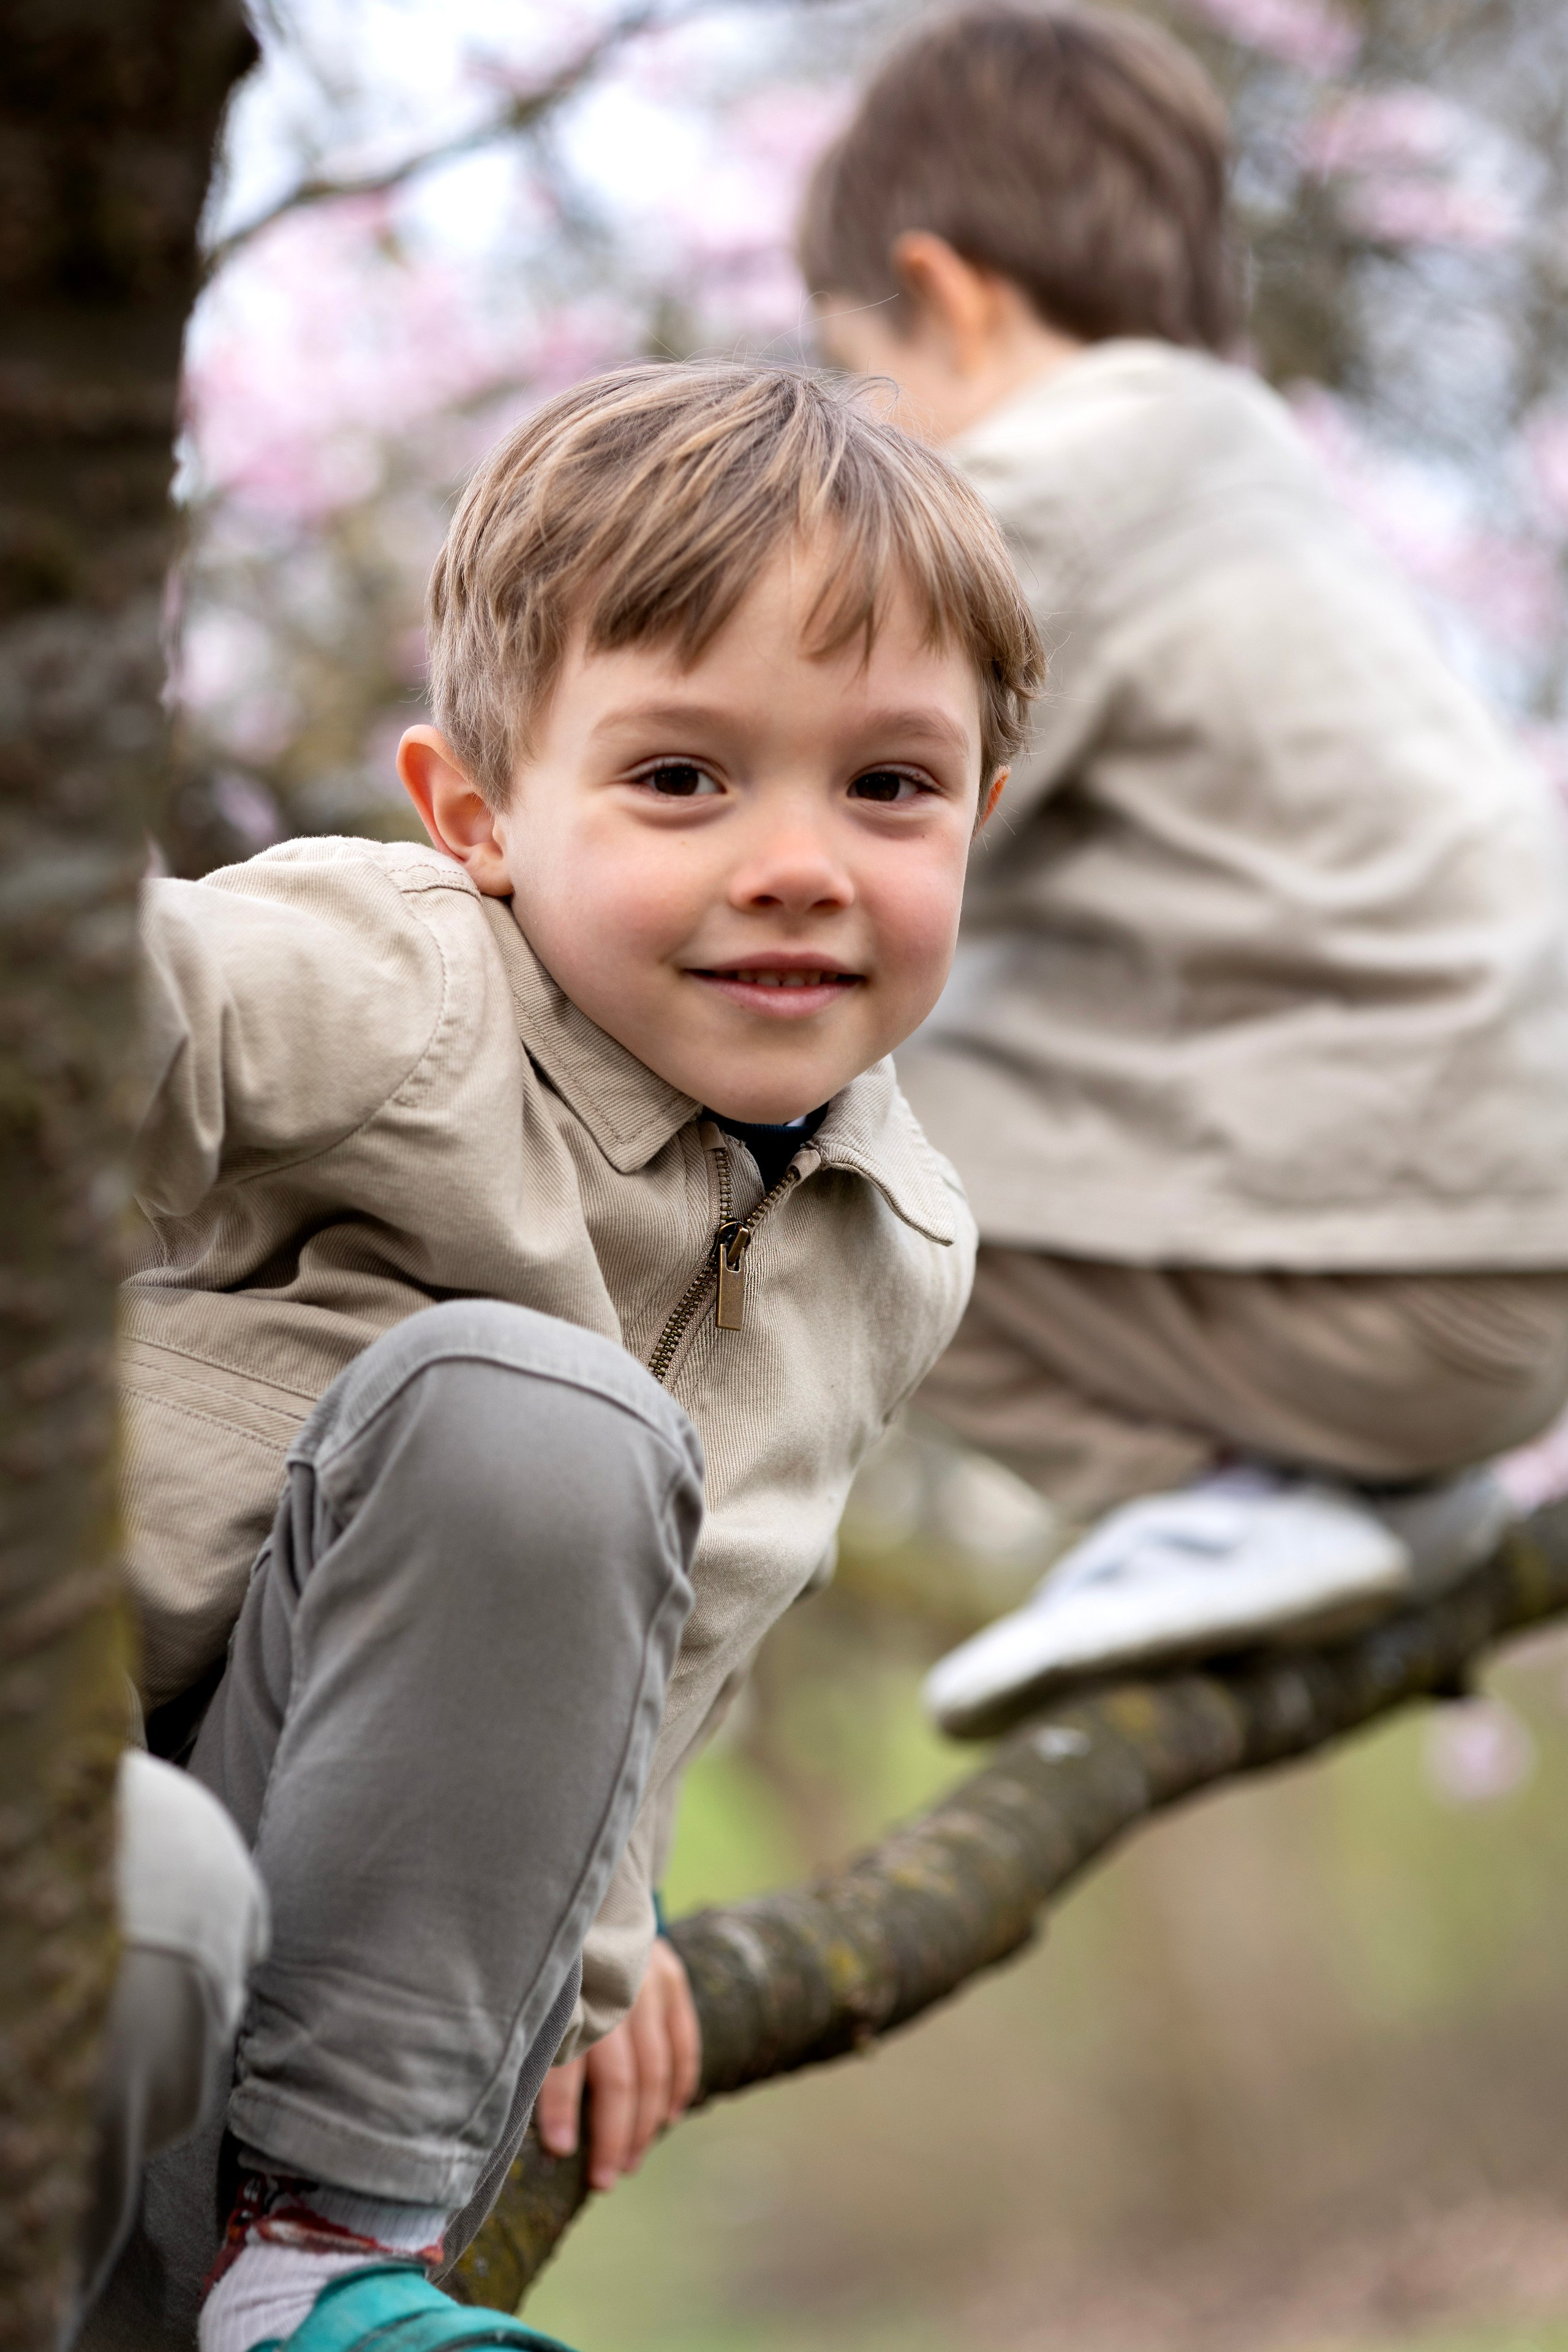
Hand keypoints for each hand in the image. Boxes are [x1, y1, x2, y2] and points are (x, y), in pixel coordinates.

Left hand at [535, 1937, 700, 2192]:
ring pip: (655, 2068)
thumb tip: (512, 2114)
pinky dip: (680, 2084)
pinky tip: (668, 2118)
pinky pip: (684, 2042)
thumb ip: (529, 2043)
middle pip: (619, 2076)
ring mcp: (647, 1982)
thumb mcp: (530, 1994)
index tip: (561, 2150)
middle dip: (613, 2135)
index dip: (562, 2109)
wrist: (588, 1895)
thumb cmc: (546, 1965)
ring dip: (646, 2123)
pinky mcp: (671, 1977)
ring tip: (630, 2162)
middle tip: (605, 2179)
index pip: (566, 2060)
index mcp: (567, 1995)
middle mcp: (610, 1990)